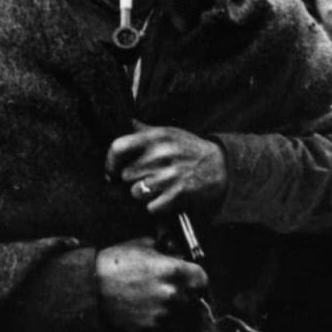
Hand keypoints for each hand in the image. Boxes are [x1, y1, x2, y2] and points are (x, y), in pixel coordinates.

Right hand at [95, 239, 207, 331]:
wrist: (89, 288)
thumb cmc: (115, 262)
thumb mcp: (143, 245)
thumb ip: (167, 250)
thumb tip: (179, 253)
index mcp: (174, 271)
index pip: (202, 278)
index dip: (195, 277)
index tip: (189, 277)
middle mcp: (172, 294)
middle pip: (192, 297)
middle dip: (184, 291)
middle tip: (168, 286)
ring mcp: (162, 313)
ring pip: (179, 312)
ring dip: (172, 306)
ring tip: (152, 297)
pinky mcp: (151, 327)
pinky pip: (163, 323)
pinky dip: (158, 317)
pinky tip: (144, 307)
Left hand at [105, 122, 226, 215]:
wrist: (222, 167)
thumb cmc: (191, 149)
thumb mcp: (170, 133)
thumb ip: (145, 131)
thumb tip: (124, 124)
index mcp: (156, 137)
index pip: (119, 147)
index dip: (110, 162)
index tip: (111, 171)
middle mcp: (161, 155)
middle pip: (126, 175)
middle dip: (133, 180)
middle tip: (145, 179)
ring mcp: (169, 175)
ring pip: (136, 192)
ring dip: (143, 194)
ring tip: (156, 188)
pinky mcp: (178, 194)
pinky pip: (151, 207)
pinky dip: (156, 206)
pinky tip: (165, 198)